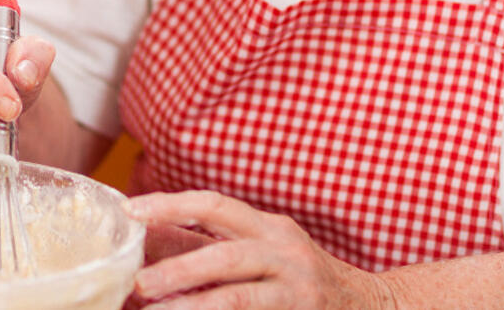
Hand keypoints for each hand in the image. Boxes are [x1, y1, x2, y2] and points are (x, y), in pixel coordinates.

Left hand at [125, 191, 396, 309]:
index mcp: (268, 226)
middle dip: (178, 269)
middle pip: (225, 254)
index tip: (131, 210)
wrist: (372, 306)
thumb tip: (146, 239)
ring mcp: (297, 289)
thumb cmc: (299, 277)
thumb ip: (210, 244)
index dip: (171, 205)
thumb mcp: (261, 250)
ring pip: (239, 297)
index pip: (214, 204)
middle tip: (138, 284)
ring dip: (194, 306)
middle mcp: (285, 252)